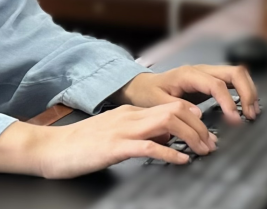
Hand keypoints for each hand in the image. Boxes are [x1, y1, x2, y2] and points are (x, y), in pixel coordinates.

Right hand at [0, 100, 217, 178]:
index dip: (195, 118)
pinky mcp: (115, 147)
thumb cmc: (81, 144)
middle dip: (200, 126)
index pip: (171, 106)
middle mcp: (129, 116)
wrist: (53, 148)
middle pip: (175, 110)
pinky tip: (181, 160)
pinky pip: (149, 147)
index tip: (207, 134)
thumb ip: (140, 133)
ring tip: (203, 151)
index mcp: (129, 112)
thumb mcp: (115, 134)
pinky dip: (170, 153)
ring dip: (191, 137)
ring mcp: (122, 130)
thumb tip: (166, 139)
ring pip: (166, 123)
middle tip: (212, 143)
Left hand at [112, 65, 258, 124]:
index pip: (216, 84)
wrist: (143, 85)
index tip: (235, 120)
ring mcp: (207, 73)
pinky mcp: (210, 80)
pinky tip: (246, 107)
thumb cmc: (149, 93)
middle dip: (247, 92)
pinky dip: (244, 91)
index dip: (228, 101)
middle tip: (250, 116)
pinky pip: (233, 81)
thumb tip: (198, 114)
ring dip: (248, 91)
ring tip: (252, 113)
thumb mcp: (157, 101)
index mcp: (188, 75)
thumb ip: (176, 106)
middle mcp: (200, 70)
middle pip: (233, 72)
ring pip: (237, 73)